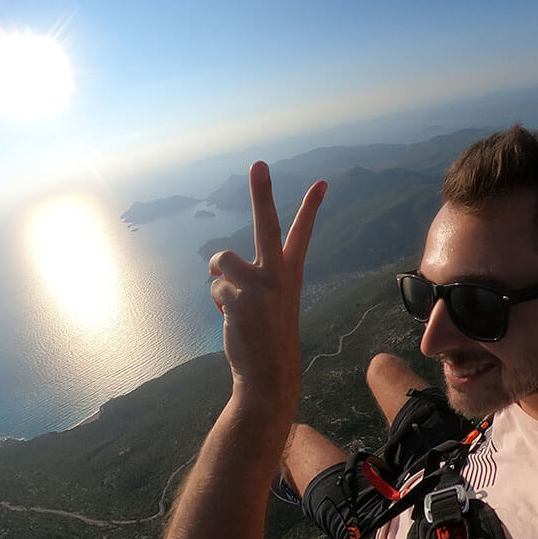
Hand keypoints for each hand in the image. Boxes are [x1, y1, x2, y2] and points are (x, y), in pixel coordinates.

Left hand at [208, 162, 326, 404]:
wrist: (270, 374)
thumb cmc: (268, 336)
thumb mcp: (274, 301)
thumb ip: (258, 277)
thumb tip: (220, 264)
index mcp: (290, 273)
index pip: (301, 233)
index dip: (311, 207)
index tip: (321, 183)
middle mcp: (278, 274)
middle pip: (268, 224)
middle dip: (263, 193)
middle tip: (259, 164)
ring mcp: (260, 286)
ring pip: (222, 259)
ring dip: (219, 275)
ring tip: (232, 298)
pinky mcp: (239, 299)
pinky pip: (215, 287)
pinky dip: (219, 301)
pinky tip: (232, 319)